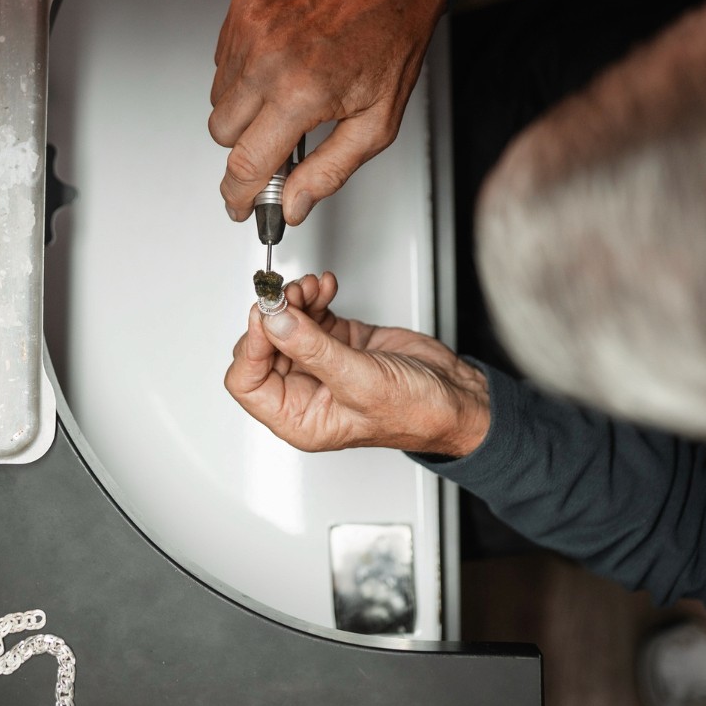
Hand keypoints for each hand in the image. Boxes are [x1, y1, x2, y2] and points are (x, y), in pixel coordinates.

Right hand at [209, 0, 445, 224]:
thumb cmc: (388, 44)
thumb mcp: (376, 124)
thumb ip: (330, 171)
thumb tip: (293, 205)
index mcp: (301, 92)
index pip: (247, 162)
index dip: (239, 194)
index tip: (240, 204)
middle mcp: (269, 60)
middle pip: (222, 133)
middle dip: (246, 145)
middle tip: (280, 138)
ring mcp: (251, 31)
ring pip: (219, 99)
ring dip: (245, 108)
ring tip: (286, 92)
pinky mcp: (242, 10)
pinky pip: (222, 63)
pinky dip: (243, 74)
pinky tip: (278, 64)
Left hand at [224, 271, 489, 455]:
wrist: (457, 397)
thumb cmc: (417, 412)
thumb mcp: (360, 382)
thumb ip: (313, 349)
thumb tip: (273, 321)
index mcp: (299, 418)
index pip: (247, 382)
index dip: (252, 345)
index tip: (267, 314)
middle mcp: (304, 392)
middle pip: (263, 347)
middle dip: (274, 315)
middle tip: (289, 293)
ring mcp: (320, 364)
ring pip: (285, 324)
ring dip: (294, 300)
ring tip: (312, 287)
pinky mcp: (337, 341)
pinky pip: (310, 313)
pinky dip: (313, 295)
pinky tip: (326, 286)